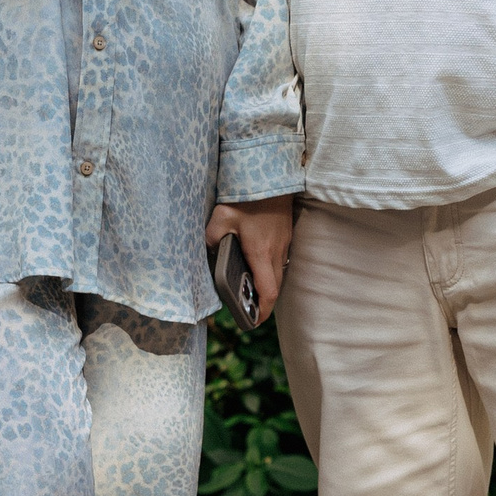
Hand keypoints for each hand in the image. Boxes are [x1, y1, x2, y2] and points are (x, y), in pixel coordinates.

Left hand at [207, 195, 295, 319]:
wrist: (271, 174)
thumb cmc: (247, 196)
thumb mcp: (221, 217)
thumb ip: (213, 238)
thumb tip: (209, 250)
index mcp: (261, 252)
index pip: (268, 291)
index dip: (262, 310)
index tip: (254, 320)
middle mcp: (276, 251)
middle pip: (275, 286)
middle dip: (264, 301)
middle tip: (250, 310)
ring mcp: (284, 242)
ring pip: (279, 272)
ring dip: (268, 284)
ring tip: (251, 289)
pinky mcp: (285, 233)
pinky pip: (280, 259)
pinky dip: (270, 268)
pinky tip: (256, 263)